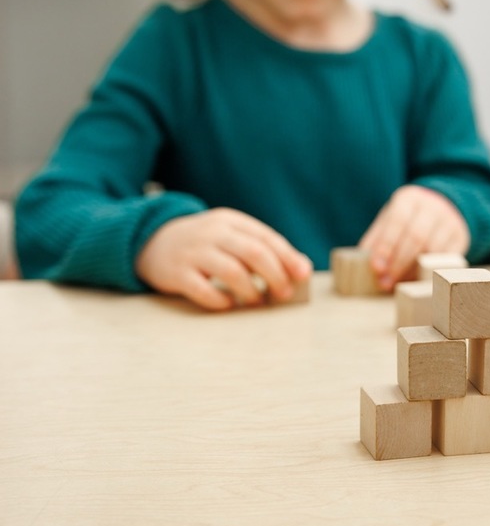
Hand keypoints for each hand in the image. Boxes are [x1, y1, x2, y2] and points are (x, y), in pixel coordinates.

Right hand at [135, 208, 311, 311]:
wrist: (151, 241)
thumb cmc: (204, 244)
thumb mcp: (230, 236)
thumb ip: (261, 248)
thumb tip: (301, 268)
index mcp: (230, 221)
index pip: (265, 238)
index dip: (287, 257)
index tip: (303, 276)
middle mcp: (213, 233)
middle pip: (253, 253)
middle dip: (275, 276)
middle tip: (283, 294)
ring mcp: (193, 252)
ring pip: (231, 271)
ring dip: (250, 291)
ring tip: (256, 301)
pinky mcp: (176, 273)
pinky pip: (203, 289)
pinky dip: (221, 300)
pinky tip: (228, 304)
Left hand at [359, 185, 470, 290]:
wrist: (442, 207)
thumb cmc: (408, 218)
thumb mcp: (389, 220)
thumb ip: (376, 239)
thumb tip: (364, 263)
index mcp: (409, 199)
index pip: (397, 221)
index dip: (386, 246)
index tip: (376, 268)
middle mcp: (432, 207)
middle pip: (416, 237)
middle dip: (398, 264)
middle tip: (384, 283)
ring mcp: (449, 221)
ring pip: (432, 250)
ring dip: (413, 271)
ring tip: (399, 284)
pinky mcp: (461, 238)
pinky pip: (446, 259)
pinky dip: (429, 272)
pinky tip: (416, 280)